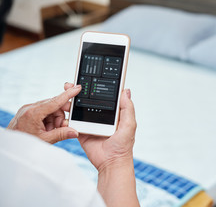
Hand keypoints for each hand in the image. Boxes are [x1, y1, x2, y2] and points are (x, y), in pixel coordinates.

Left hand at [7, 85, 81, 143]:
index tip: (77, 88)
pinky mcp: (27, 111)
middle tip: (61, 127)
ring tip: (49, 131)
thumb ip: (61, 134)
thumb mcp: (45, 140)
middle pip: (54, 106)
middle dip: (60, 117)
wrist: (10, 146)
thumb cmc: (23, 144)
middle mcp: (30, 108)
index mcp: (33, 113)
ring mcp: (28, 109)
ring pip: (50, 109)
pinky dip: (48, 120)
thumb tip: (74, 132)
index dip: (68, 94)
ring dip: (54, 120)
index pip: (55, 101)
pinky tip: (45, 129)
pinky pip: (43, 111)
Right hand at [64, 83, 139, 206]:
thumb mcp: (129, 124)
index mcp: (113, 112)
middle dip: (80, 91)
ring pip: (79, 108)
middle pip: (89, 100)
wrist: (111, 163)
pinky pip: (73, 121)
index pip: (105, 96)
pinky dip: (67, 115)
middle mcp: (101, 115)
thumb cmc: (123, 145)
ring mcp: (90, 123)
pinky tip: (61, 107)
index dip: (97, 86)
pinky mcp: (81, 131)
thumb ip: (127, 108)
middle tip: (72, 83)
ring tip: (65, 92)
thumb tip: (126, 90)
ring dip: (71, 100)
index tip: (90, 76)